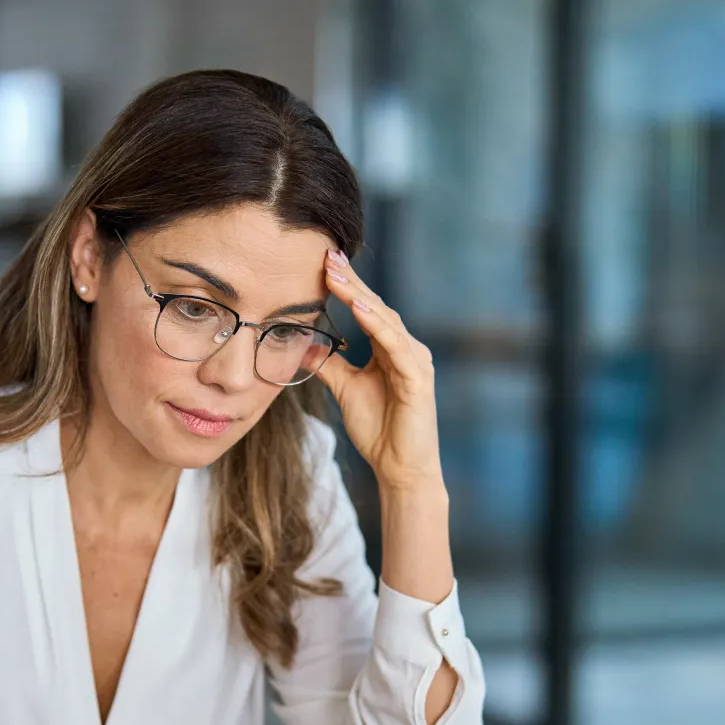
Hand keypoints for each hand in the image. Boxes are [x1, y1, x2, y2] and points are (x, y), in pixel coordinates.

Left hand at [319, 249, 443, 494]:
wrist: (400, 468)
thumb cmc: (380, 430)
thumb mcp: (346, 390)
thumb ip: (330, 365)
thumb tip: (307, 344)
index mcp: (391, 349)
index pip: (368, 310)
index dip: (347, 287)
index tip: (323, 263)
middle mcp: (407, 349)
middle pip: (377, 307)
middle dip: (352, 282)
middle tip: (329, 256)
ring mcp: (415, 362)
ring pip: (386, 321)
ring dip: (361, 297)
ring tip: (338, 276)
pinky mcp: (418, 379)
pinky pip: (396, 347)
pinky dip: (378, 326)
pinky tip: (361, 310)